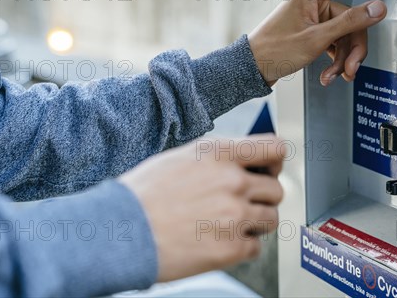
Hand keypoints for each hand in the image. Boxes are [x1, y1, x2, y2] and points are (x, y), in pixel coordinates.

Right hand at [119, 134, 283, 281]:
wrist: (120, 232)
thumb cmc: (144, 195)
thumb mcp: (181, 158)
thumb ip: (218, 158)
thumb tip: (244, 163)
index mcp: (220, 154)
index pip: (275, 148)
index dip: (276, 161)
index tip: (270, 170)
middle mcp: (232, 181)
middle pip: (276, 189)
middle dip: (263, 198)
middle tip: (243, 204)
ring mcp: (234, 215)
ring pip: (271, 218)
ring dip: (256, 223)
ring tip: (229, 224)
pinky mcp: (231, 248)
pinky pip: (256, 247)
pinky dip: (242, 247)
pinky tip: (219, 241)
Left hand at [248, 0, 396, 85]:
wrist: (253, 69)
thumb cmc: (274, 50)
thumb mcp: (317, 38)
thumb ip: (350, 22)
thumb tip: (377, 8)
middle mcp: (315, 2)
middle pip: (353, 18)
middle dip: (354, 47)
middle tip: (351, 68)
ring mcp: (315, 18)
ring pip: (346, 34)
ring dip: (344, 58)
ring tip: (336, 76)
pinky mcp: (314, 32)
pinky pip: (335, 42)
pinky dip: (336, 60)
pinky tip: (329, 75)